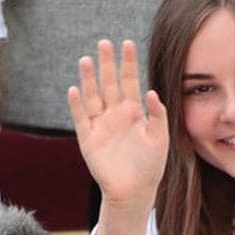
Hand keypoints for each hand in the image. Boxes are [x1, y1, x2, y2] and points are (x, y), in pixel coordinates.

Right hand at [67, 39, 168, 234]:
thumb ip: (158, 116)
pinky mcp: (88, 139)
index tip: (126, 43)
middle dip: (106, 64)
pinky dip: (77, 105)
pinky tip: (74, 90)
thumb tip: (152, 92)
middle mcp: (115, 115)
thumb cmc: (150, 167)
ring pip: (92, 96)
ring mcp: (100, 125)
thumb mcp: (160, 140)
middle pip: (109, 83)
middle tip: (104, 43)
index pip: (129, 82)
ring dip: (88, 79)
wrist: (134, 192)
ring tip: (86, 60)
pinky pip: (81, 119)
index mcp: (133, 112)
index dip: (128, 63)